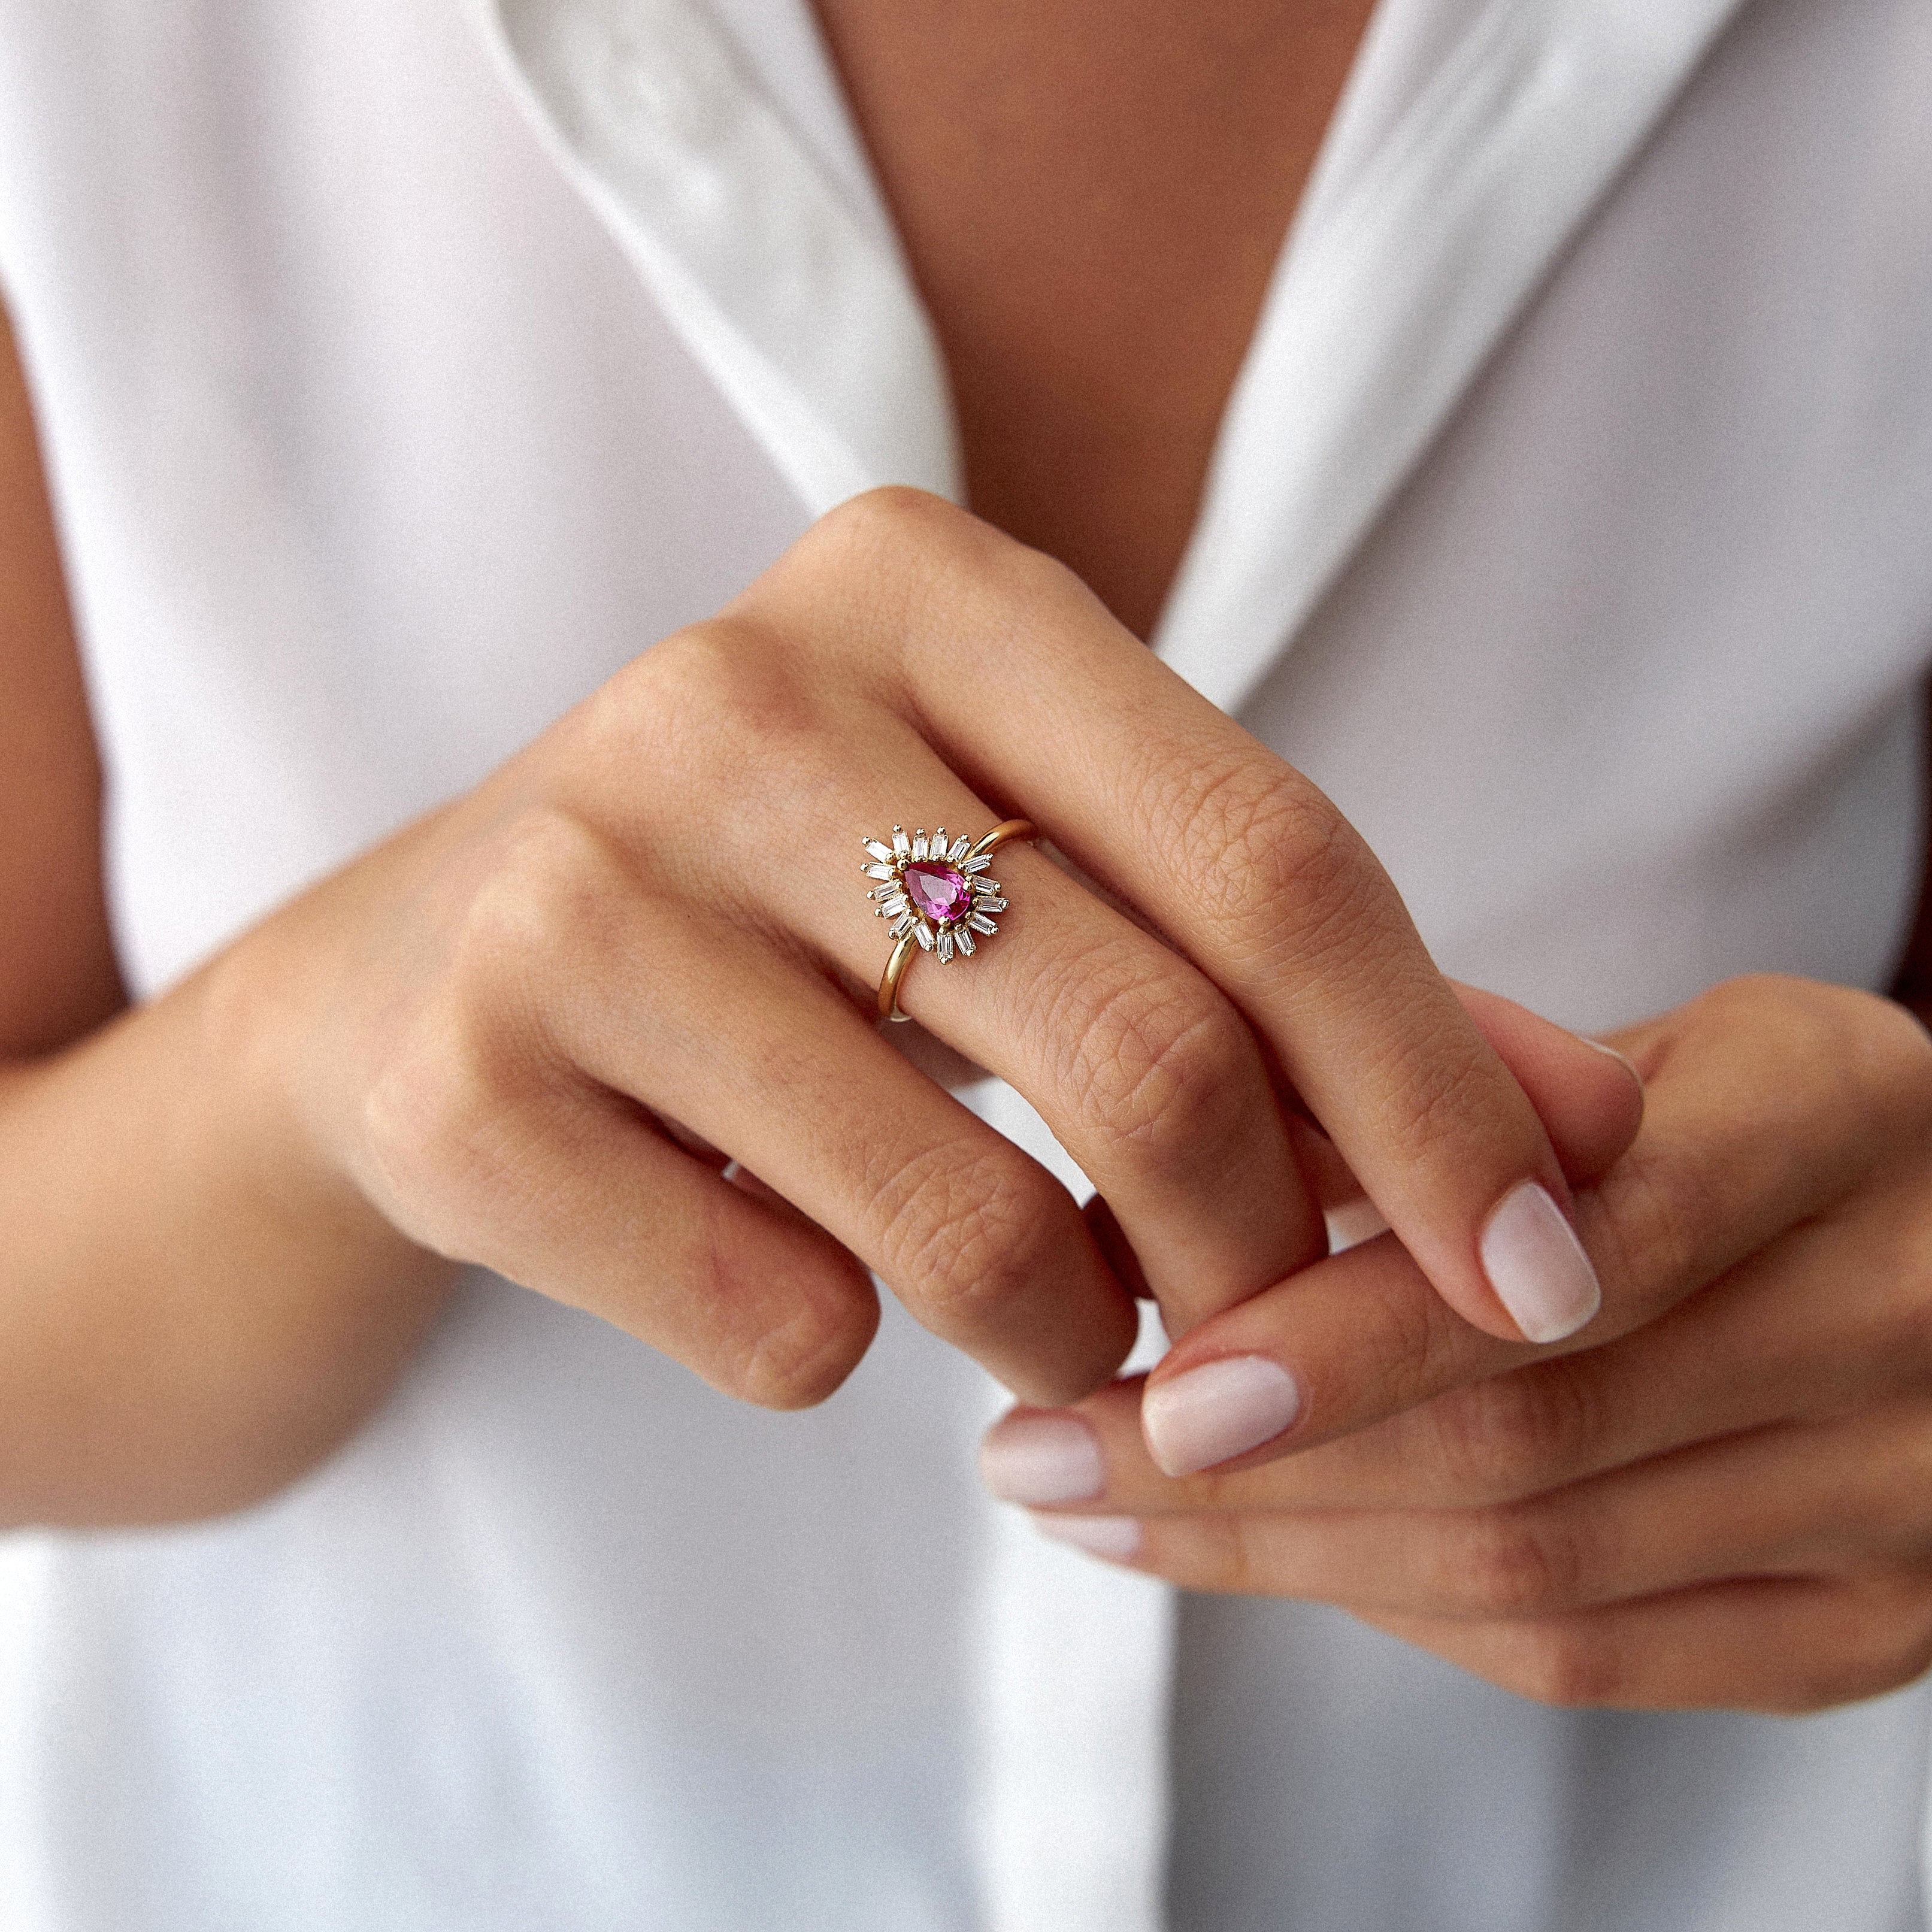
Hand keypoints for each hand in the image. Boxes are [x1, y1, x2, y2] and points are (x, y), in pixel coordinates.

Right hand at [242, 488, 1607, 1414]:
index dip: (1443, 1090)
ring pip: (970, 1226)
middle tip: (1272, 1339)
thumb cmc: (798, 914)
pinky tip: (809, 1281)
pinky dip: (852, 1354)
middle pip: (1153, 1048)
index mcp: (921, 582)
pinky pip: (781, 1323)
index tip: (1545, 1272)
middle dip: (1270, 1257)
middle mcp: (735, 693)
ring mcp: (576, 887)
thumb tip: (1585, 1139)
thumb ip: (1298, 976)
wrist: (428, 974)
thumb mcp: (1038, 868)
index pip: (1276, 855)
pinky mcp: (464, 1082)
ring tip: (1062, 1328)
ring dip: (1075, 1337)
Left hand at [980, 974, 1931, 1711]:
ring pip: (1541, 1571)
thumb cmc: (1742, 1112)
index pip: (1569, 1254)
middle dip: (1250, 1473)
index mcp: (1835, 1114)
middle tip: (1046, 1457)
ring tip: (1099, 1513)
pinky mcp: (1873, 1622)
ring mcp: (1907, 1496)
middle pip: (1527, 1439)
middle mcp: (1901, 1313)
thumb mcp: (1630, 1041)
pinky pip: (1595, 1652)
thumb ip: (1435, 1083)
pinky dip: (1397, 1608)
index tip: (1153, 1389)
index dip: (1349, 1339)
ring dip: (1286, 1555)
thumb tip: (1176, 1163)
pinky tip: (1255, 1558)